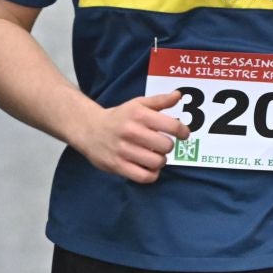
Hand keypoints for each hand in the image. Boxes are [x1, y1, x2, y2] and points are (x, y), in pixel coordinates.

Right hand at [71, 91, 188, 183]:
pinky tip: (149, 167)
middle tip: (161, 145)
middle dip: (168, 146)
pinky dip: (151, 174)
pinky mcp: (117, 165)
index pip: (172, 126)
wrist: (88, 129)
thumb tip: (178, 95)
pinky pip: (144, 177)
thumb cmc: (119, 117)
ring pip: (157, 162)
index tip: (183, 134)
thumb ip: (160, 100)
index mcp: (139, 115)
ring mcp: (123, 150)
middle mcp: (131, 132)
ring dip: (160, 161)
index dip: (183, 132)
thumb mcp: (138, 104)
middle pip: (166, 146)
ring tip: (154, 155)